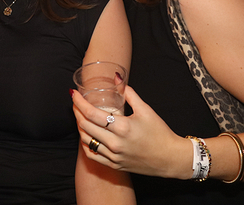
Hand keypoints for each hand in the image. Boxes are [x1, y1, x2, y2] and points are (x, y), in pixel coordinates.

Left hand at [71, 86, 192, 178]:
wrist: (170, 158)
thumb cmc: (160, 133)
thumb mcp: (146, 110)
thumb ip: (129, 93)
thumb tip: (117, 77)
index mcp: (122, 128)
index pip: (92, 114)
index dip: (79, 102)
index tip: (73, 94)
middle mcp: (115, 144)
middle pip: (85, 126)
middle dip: (76, 112)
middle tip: (75, 102)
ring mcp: (114, 156)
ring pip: (87, 141)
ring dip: (80, 127)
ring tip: (79, 116)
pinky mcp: (115, 165)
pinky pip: (93, 155)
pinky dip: (87, 144)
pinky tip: (87, 135)